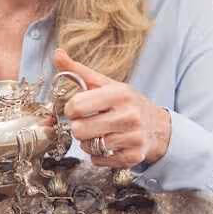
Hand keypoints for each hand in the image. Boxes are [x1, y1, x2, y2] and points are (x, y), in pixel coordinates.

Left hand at [52, 49, 171, 167]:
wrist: (156, 125)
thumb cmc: (124, 103)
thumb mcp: (105, 84)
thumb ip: (78, 71)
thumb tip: (57, 53)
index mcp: (119, 94)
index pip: (77, 106)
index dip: (70, 109)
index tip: (76, 109)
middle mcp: (129, 116)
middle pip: (79, 129)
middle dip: (78, 127)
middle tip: (87, 122)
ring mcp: (133, 138)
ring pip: (88, 146)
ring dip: (88, 142)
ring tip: (99, 133)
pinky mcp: (133, 157)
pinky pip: (98, 160)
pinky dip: (97, 155)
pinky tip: (107, 145)